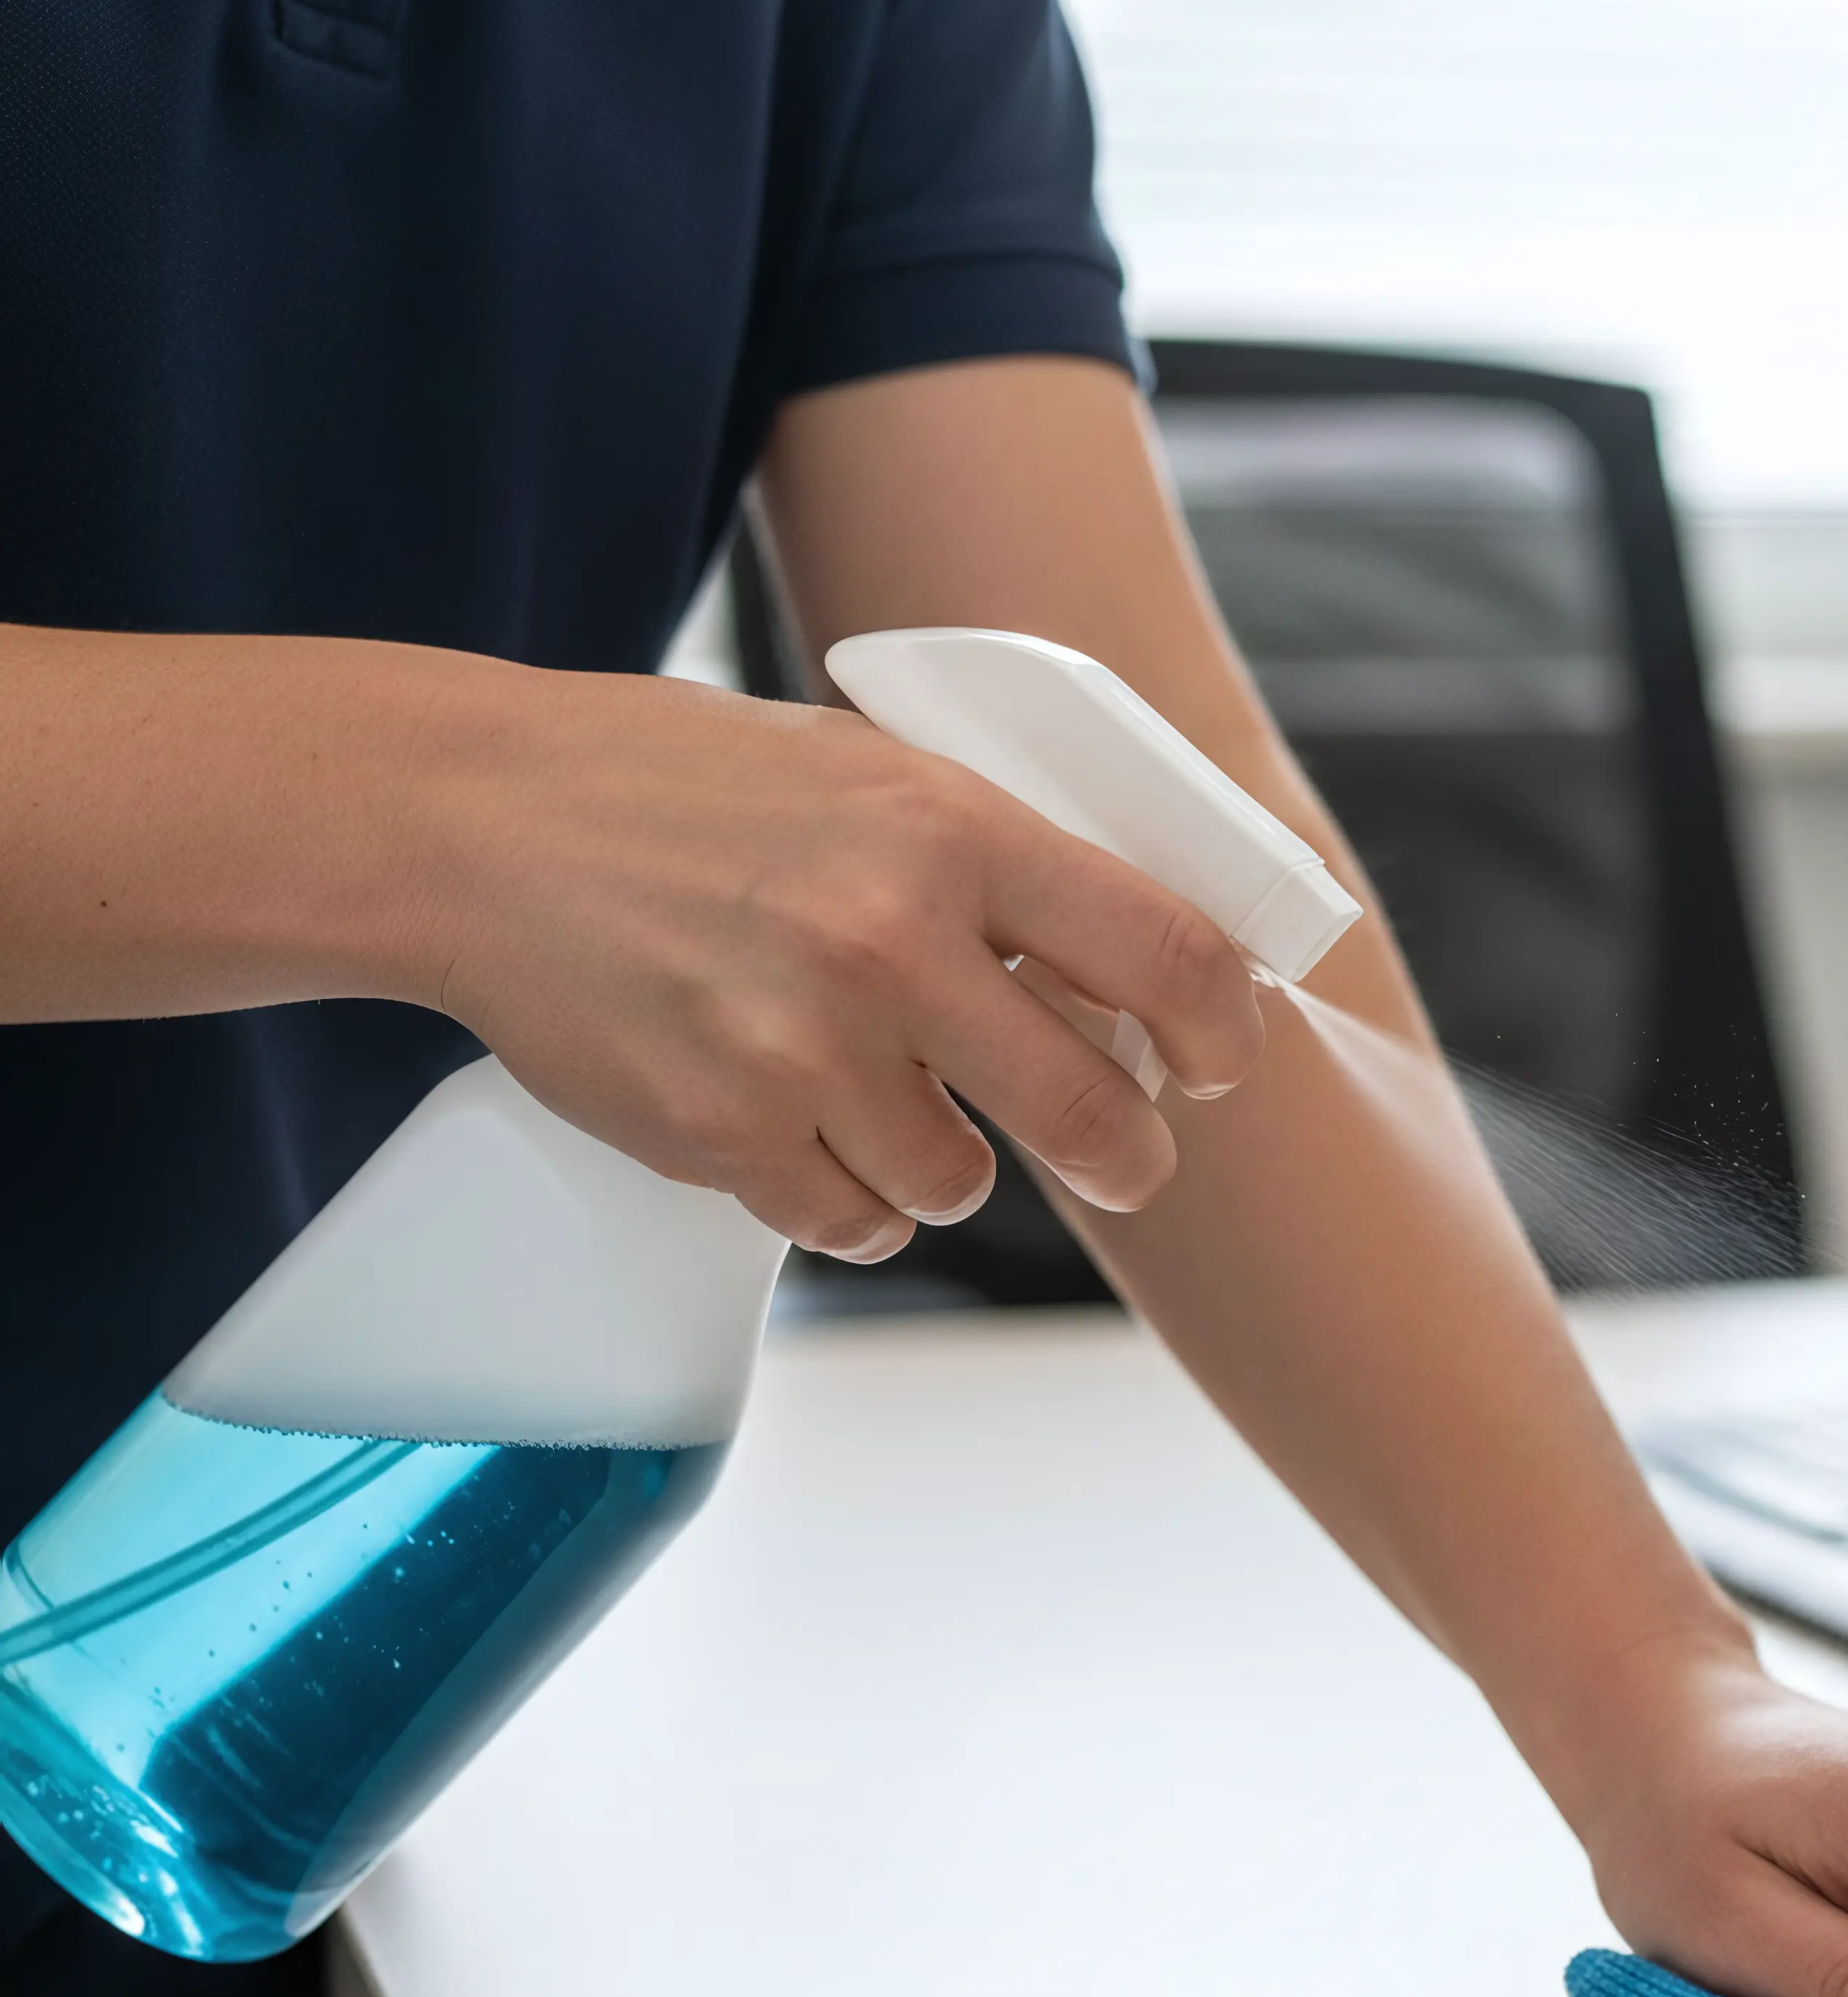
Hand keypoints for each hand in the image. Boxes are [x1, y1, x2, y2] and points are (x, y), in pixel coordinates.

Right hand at [405, 662, 1266, 1257]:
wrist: (476, 823)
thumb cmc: (681, 789)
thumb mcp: (863, 771)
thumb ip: (992, 860)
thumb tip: (1131, 959)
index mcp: (948, 830)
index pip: (1165, 950)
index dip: (1222, 1030)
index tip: (1218, 1067)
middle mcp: (890, 941)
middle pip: (1094, 1112)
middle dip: (1129, 1158)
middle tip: (1125, 1161)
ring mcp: (804, 1047)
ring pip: (962, 1186)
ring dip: (947, 1169)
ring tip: (880, 1099)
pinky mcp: (724, 1134)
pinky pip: (854, 1225)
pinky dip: (848, 1203)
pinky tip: (799, 1131)